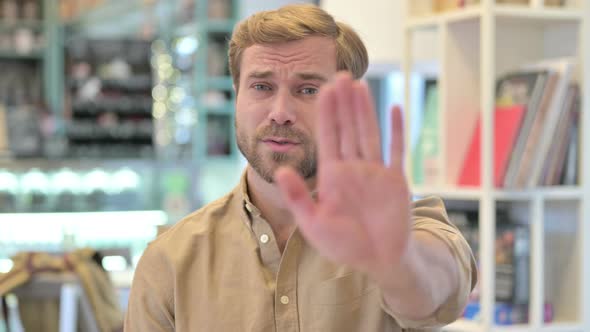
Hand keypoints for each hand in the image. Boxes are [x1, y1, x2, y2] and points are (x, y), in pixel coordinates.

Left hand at [275, 72, 411, 279]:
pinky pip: (397, 150)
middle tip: (339, 75)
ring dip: (364, 109)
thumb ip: (298, 197)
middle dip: (343, 103)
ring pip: (368, 133)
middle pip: (347, 128)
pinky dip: (396, 130)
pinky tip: (393, 108)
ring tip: (358, 85)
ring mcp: (375, 172)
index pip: (327, 137)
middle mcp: (353, 168)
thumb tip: (279, 171)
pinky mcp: (396, 179)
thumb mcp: (313, 224)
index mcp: (332, 176)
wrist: (378, 261)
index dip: (326, 114)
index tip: (323, 90)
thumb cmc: (344, 245)